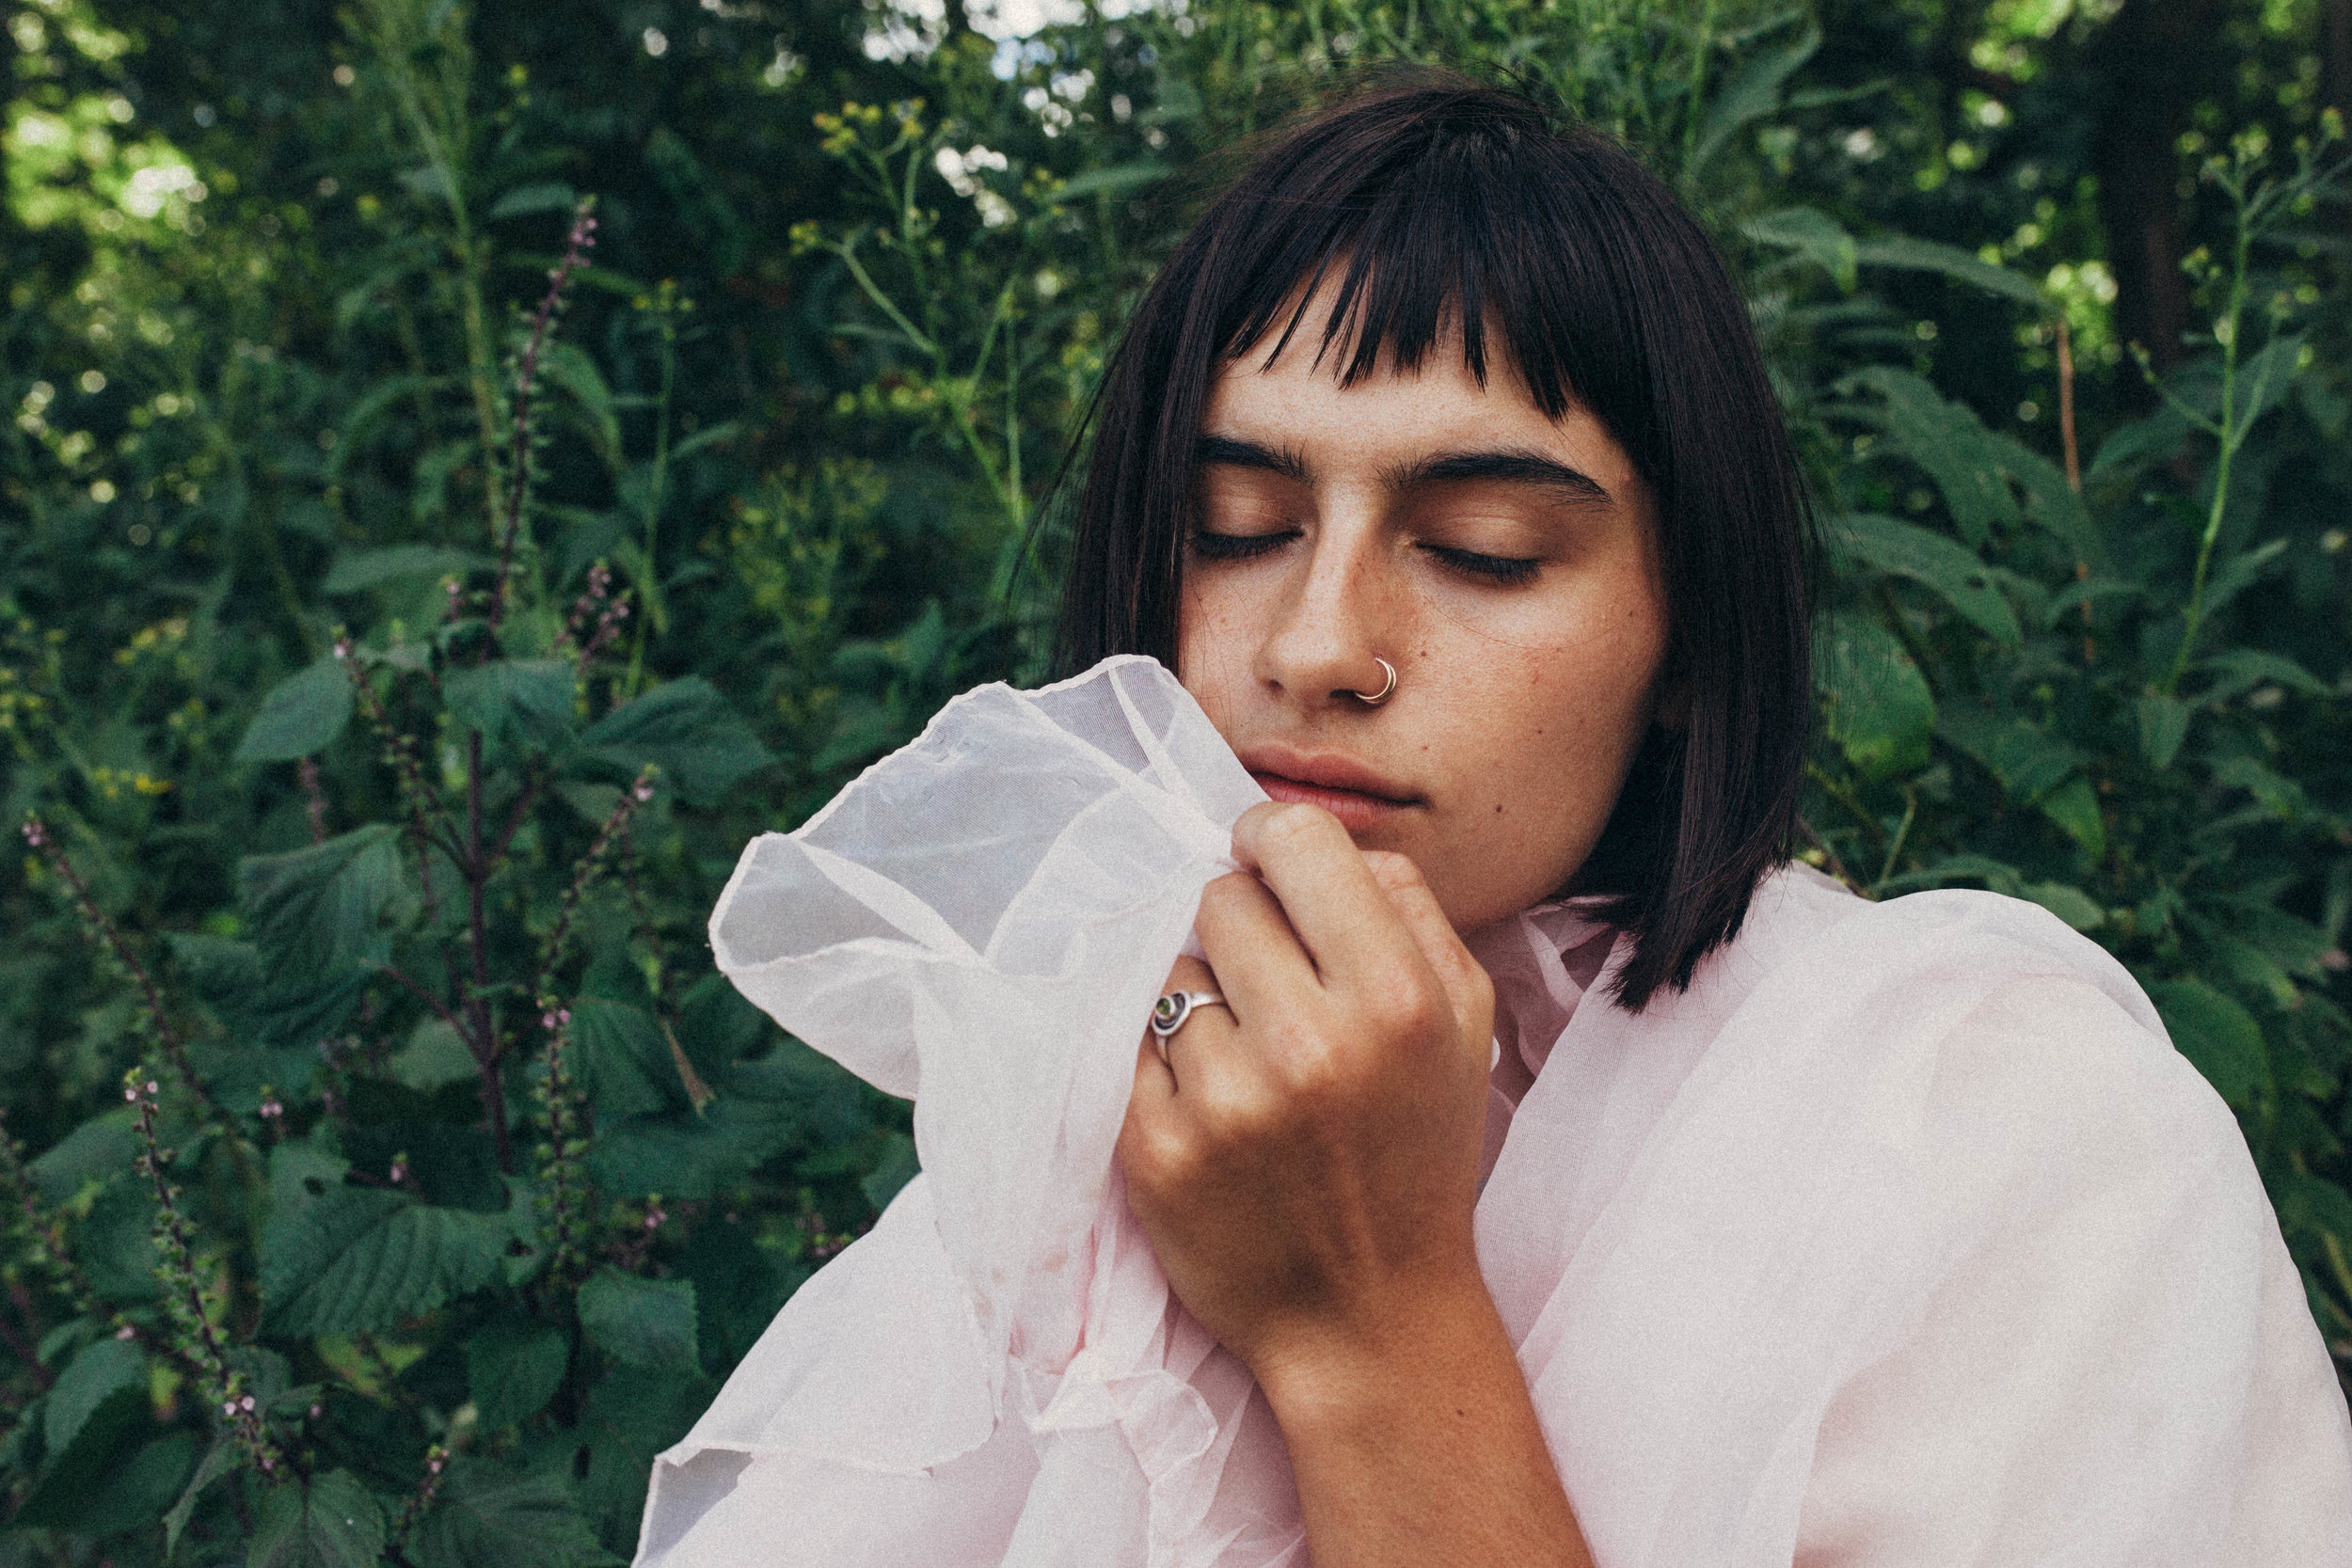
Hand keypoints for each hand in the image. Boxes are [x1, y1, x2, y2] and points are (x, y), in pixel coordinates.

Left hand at [1116, 800, 1496, 1383]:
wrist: (1367, 1314)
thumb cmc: (1415, 1153)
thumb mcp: (1462, 1023)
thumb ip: (1407, 908)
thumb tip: (1315, 837)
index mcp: (1393, 1000)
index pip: (1293, 843)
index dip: (1269, 837)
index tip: (1262, 856)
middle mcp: (1307, 1045)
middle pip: (1221, 899)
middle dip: (1240, 925)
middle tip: (1268, 982)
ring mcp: (1222, 1102)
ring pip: (1171, 971)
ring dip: (1201, 998)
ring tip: (1248, 1058)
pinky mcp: (1154, 1152)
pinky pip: (1130, 1044)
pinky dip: (1163, 1061)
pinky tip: (1210, 1102)